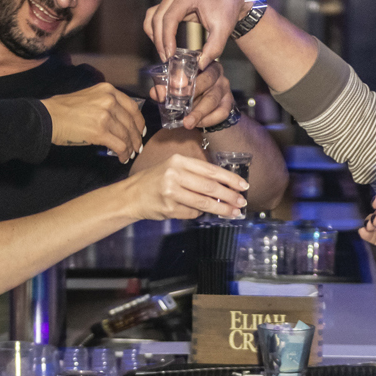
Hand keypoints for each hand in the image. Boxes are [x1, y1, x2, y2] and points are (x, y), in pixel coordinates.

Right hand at [41, 82, 146, 161]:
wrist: (49, 117)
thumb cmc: (64, 108)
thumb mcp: (89, 97)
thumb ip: (105, 103)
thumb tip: (119, 120)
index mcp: (108, 90)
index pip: (132, 106)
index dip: (139, 121)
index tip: (140, 130)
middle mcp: (109, 100)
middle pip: (131, 122)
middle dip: (136, 137)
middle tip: (137, 147)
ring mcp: (106, 116)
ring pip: (127, 135)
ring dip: (130, 147)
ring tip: (129, 154)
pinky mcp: (100, 131)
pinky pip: (119, 145)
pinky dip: (123, 153)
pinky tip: (121, 158)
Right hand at [122, 153, 248, 220]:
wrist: (131, 195)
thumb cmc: (156, 180)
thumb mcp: (174, 167)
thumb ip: (196, 173)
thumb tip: (224, 185)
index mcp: (179, 161)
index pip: (210, 170)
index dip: (230, 178)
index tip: (243, 185)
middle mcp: (174, 174)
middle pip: (209, 187)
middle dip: (229, 196)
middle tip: (242, 202)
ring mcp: (171, 192)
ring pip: (203, 203)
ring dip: (221, 209)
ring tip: (233, 212)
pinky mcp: (168, 208)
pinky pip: (192, 213)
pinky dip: (199, 214)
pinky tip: (202, 212)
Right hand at [143, 0, 253, 67]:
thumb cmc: (227, 10)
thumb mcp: (223, 30)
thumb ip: (213, 49)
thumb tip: (199, 65)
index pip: (169, 19)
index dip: (166, 39)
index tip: (169, 56)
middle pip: (157, 18)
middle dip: (159, 41)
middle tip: (166, 59)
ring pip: (152, 15)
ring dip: (154, 35)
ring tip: (163, 52)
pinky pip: (156, 13)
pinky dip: (156, 28)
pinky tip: (162, 42)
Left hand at [148, 60, 234, 130]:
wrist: (203, 105)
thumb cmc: (188, 91)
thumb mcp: (175, 87)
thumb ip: (165, 89)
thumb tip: (156, 92)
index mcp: (201, 61)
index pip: (196, 61)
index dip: (187, 71)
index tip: (175, 83)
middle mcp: (216, 71)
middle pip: (207, 79)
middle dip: (193, 92)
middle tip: (179, 104)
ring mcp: (224, 87)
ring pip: (213, 98)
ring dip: (199, 112)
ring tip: (187, 123)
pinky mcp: (228, 103)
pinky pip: (221, 112)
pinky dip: (208, 120)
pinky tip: (198, 124)